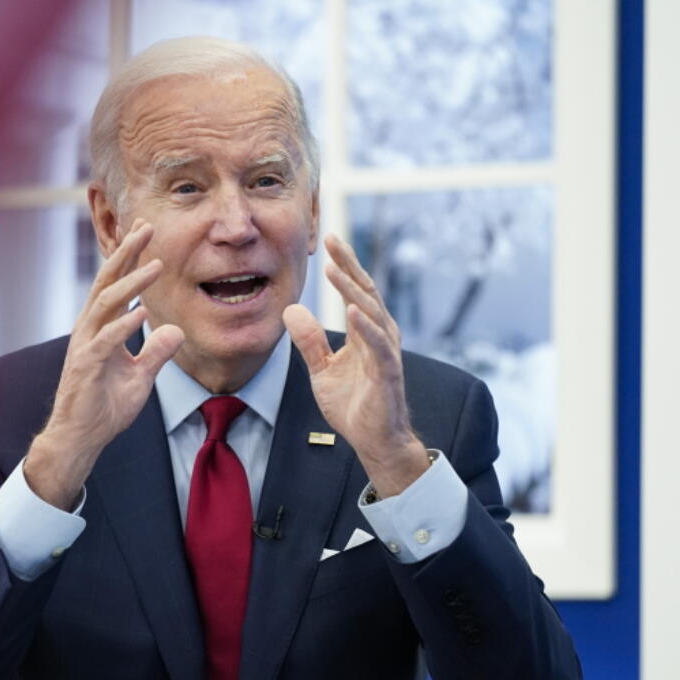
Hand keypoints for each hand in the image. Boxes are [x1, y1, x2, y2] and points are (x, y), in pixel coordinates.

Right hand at [25, 220, 183, 509]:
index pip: (115, 285)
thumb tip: (175, 330)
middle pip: (108, 283)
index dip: (129, 258)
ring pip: (107, 304)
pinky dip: (124, 325)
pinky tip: (143, 311)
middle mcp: (90, 330)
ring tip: (155, 265)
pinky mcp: (86, 366)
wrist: (81, 437)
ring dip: (131, 283)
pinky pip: (106, 340)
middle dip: (127, 254)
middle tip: (145, 227)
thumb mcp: (140, 377)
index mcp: (101, 328)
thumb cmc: (105, 407)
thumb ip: (156, 353)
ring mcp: (86, 346)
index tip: (145, 232)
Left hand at [283, 234, 431, 497]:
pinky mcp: (387, 374)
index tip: (329, 239)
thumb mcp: (322, 370)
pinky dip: (366, 327)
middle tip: (333, 239)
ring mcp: (386, 353)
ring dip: (352, 291)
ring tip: (334, 270)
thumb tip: (291, 310)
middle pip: (365, 292)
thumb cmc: (353, 405)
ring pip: (371, 313)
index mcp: (366, 332)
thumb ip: (309, 341)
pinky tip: (352, 310)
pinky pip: (379, 346)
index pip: (355, 290)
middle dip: (349, 265)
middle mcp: (380, 336)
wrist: (373, 441)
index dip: (343, 265)